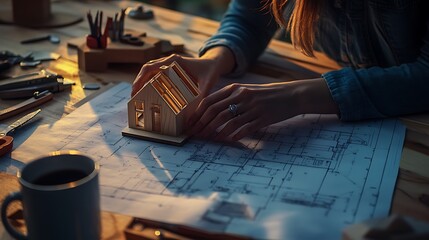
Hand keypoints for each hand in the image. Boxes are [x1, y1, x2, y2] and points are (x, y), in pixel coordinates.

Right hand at [131, 47, 234, 96]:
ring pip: (149, 72)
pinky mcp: (170, 70)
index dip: (140, 78)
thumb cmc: (211, 71)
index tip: (135, 90)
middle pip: (146, 69)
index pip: (151, 67)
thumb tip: (196, 113)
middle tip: (133, 97)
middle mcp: (169, 61)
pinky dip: (149, 83)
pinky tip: (147, 94)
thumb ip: (203, 96)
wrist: (214, 64)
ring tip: (137, 97)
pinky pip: (155, 75)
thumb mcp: (208, 83)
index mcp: (175, 61)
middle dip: (138, 82)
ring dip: (142, 82)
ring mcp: (168, 65)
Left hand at [187, 78, 338, 140]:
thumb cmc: (267, 94)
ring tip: (206, 139)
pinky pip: (244, 129)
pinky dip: (233, 135)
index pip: (210, 101)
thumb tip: (211, 109)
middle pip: (215, 112)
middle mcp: (242, 96)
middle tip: (194, 135)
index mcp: (236, 88)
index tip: (190, 123)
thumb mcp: (247, 90)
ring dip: (214, 132)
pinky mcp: (262, 118)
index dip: (197, 114)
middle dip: (202, 125)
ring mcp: (252, 108)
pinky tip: (227, 141)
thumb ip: (230, 97)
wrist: (292, 95)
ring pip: (227, 122)